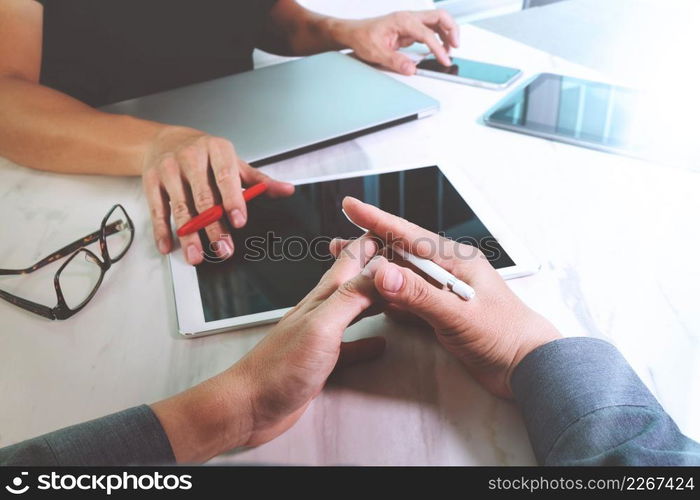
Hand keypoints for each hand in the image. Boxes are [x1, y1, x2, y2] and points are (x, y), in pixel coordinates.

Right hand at [142, 126, 294, 264]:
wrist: (165, 139)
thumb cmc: (205, 154)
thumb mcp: (233, 162)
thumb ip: (259, 180)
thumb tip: (287, 190)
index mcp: (216, 150)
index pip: (226, 177)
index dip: (233, 201)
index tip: (239, 221)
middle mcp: (191, 157)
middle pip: (203, 198)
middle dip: (213, 227)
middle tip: (223, 248)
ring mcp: (169, 169)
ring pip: (180, 207)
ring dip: (188, 235)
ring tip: (197, 256)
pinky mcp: (151, 181)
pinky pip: (157, 209)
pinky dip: (162, 230)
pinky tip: (168, 246)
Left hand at [152, 236, 384, 461]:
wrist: (249, 406)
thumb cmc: (278, 369)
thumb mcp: (321, 327)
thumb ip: (350, 298)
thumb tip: (380, 271)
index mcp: (323, 298)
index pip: (352, 258)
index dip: (373, 242)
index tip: (395, 229)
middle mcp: (322, 311)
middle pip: (356, 280)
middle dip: (379, 266)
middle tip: (403, 256)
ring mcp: (321, 335)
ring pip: (355, 308)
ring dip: (375, 297)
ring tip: (396, 291)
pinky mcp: (322, 361)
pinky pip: (351, 346)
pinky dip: (368, 341)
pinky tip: (379, 343)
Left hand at [331, 9, 458, 74]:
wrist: (353, 33)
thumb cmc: (362, 36)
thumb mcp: (376, 52)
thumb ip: (395, 61)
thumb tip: (411, 68)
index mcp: (402, 20)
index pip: (427, 33)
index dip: (438, 48)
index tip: (444, 60)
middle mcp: (409, 18)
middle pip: (440, 17)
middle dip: (452, 30)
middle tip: (455, 47)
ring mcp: (411, 22)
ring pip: (437, 21)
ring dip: (447, 33)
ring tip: (450, 50)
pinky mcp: (410, 29)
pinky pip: (430, 29)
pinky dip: (439, 37)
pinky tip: (439, 49)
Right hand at [337, 197, 560, 397]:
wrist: (528, 367)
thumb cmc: (504, 336)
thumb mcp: (459, 315)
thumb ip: (420, 295)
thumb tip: (383, 273)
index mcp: (456, 261)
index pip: (409, 235)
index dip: (377, 220)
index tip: (351, 206)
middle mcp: (448, 271)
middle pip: (400, 253)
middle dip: (368, 246)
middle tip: (338, 244)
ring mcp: (444, 291)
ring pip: (402, 276)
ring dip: (375, 273)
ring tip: (347, 269)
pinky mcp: (442, 312)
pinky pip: (408, 299)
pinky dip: (388, 297)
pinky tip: (372, 297)